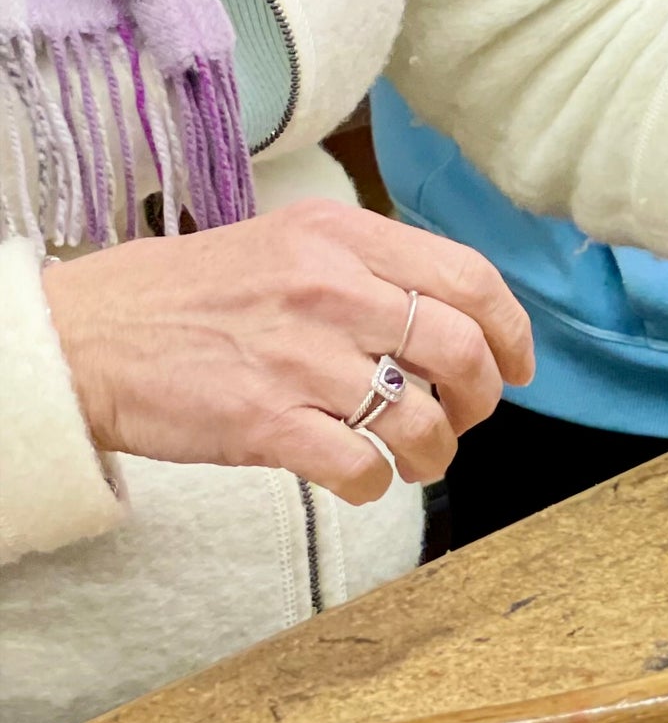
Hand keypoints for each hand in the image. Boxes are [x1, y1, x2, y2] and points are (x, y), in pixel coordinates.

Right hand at [41, 202, 533, 506]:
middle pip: (460, 351)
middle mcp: (329, 289)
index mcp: (342, 237)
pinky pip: (360, 468)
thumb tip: (461, 317)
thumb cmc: (199, 295)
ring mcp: (298, 358)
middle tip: (467, 418)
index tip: (516, 366)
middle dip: (483, 399)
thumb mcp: (292, 244)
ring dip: (434, 452)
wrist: (95, 335)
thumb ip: (374, 269)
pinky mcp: (266, 423)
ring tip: (416, 458)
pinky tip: (364, 479)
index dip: (511, 331)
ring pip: (421, 418)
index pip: (470, 278)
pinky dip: (377, 485)